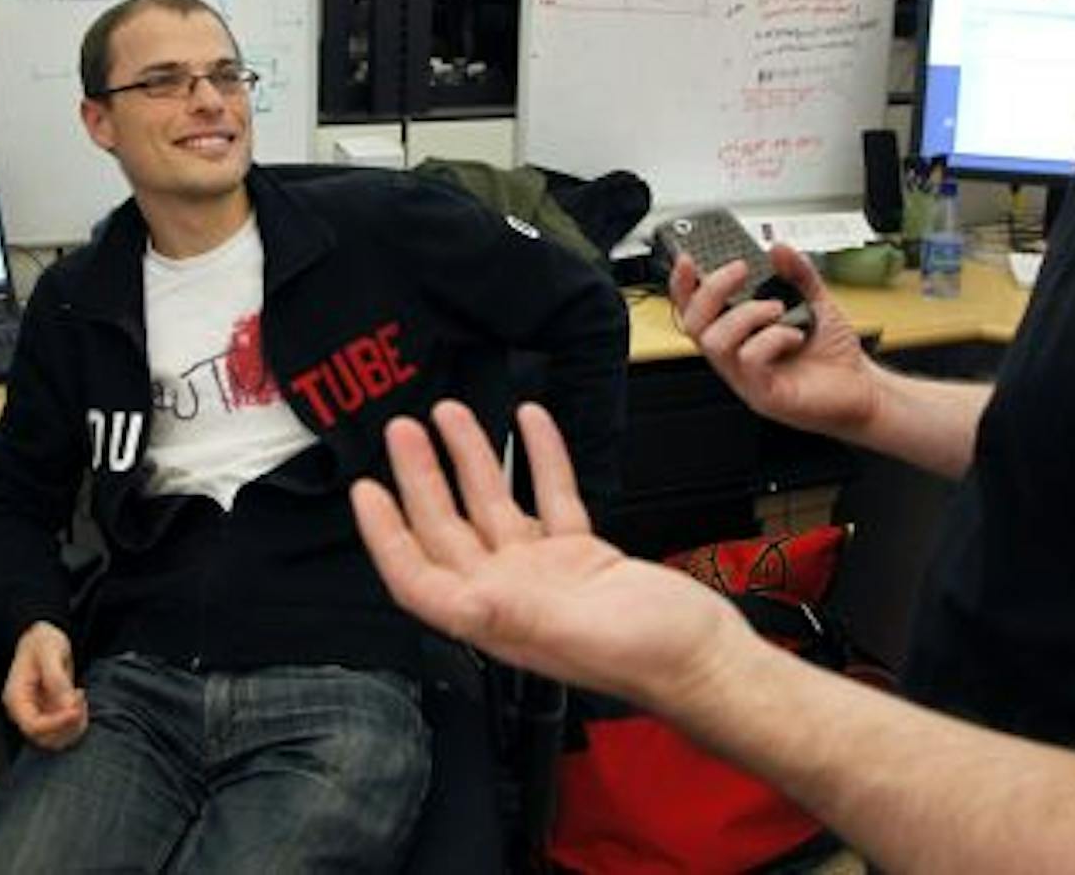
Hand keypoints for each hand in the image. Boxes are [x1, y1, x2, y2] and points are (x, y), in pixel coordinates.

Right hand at [2, 621, 88, 750]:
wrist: (43, 638)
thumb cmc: (41, 641)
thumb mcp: (50, 651)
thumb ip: (56, 678)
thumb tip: (67, 704)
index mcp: (16, 697)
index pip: (33, 726)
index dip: (57, 724)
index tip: (76, 710)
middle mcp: (24, 711)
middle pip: (45, 738)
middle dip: (68, 724)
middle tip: (79, 698)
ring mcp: (37, 714)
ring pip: (57, 739)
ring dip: (75, 725)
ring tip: (79, 698)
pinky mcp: (50, 714)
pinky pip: (64, 731)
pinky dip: (77, 722)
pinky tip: (79, 701)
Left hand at [353, 401, 746, 711]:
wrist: (708, 656)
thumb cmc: (651, 660)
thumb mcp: (578, 635)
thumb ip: (519, 617)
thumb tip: (466, 604)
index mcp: (498, 619)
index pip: (419, 578)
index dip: (386, 537)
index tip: (366, 491)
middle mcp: (511, 593)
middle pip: (448, 529)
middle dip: (421, 478)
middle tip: (403, 430)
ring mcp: (544, 572)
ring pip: (494, 505)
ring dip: (471, 459)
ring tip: (451, 414)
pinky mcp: (582, 553)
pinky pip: (549, 496)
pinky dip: (539, 456)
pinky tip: (531, 420)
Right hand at [670, 245, 882, 442]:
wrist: (863, 388)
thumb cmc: (833, 352)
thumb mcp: (816, 300)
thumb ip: (798, 272)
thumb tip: (778, 249)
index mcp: (738, 335)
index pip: (694, 311)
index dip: (682, 286)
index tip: (688, 260)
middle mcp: (736, 357)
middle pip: (694, 324)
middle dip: (712, 290)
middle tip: (740, 270)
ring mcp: (746, 378)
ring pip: (716, 342)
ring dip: (746, 314)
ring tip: (778, 308)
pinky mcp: (764, 395)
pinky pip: (749, 361)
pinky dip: (772, 338)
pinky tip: (795, 335)